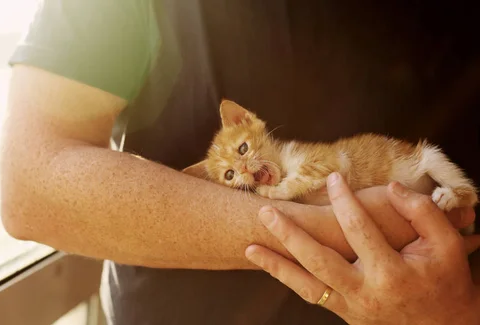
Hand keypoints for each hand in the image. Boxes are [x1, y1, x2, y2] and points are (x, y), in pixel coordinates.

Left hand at [245, 172, 479, 324]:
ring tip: (250, 247)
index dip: (345, 201)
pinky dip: (289, 280)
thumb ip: (422, 213)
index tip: (334, 179)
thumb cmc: (445, 280)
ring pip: (306, 285)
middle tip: (266, 213)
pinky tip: (271, 265)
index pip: (359, 230)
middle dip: (289, 236)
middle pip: (319, 260)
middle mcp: (365, 292)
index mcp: (391, 273)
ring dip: (276, 266)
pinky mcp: (344, 313)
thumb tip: (391, 187)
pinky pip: (311, 296)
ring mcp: (351, 306)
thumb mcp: (447, 245)